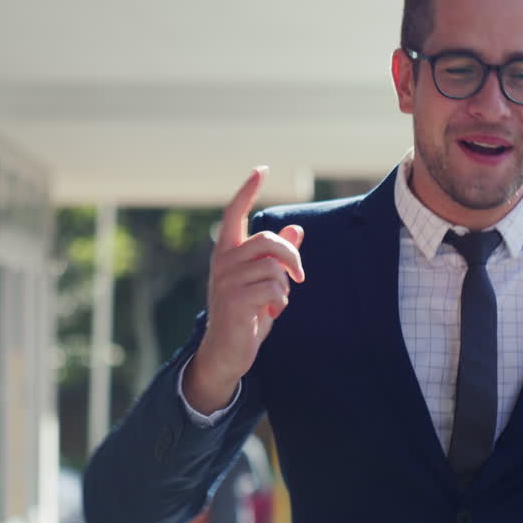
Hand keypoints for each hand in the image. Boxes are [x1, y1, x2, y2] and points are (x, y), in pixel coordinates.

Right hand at [183, 167, 304, 413]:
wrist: (226, 352)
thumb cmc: (246, 314)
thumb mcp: (263, 282)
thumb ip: (276, 257)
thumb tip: (296, 229)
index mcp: (227, 252)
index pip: (235, 212)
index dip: (248, 190)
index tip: (261, 169)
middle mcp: (223, 261)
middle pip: (268, 240)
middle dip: (291, 256)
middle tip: (299, 276)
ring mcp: (227, 280)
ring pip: (274, 268)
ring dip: (284, 288)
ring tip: (273, 303)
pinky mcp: (235, 299)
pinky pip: (274, 289)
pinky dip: (279, 302)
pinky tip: (268, 313)